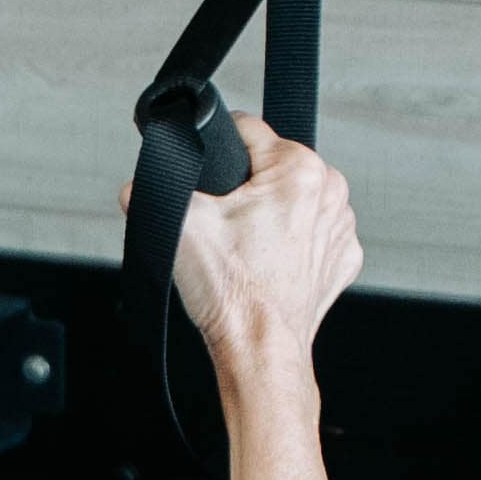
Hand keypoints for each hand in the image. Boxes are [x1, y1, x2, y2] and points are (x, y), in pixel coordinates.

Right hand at [169, 119, 359, 387]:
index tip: (210, 184)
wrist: (260, 349)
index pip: (248, 130)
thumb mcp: (179, 222)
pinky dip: (288, 243)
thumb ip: (157, 184)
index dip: (217, 150)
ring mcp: (341, 227)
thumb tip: (138, 182)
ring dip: (270, 213)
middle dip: (246, 187)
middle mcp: (331, 192)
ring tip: (247, 247)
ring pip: (292, 199)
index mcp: (299, 169)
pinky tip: (267, 263)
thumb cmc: (233, 293)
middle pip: (272, 167)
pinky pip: (308, 233)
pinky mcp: (342, 257)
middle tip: (226, 224)